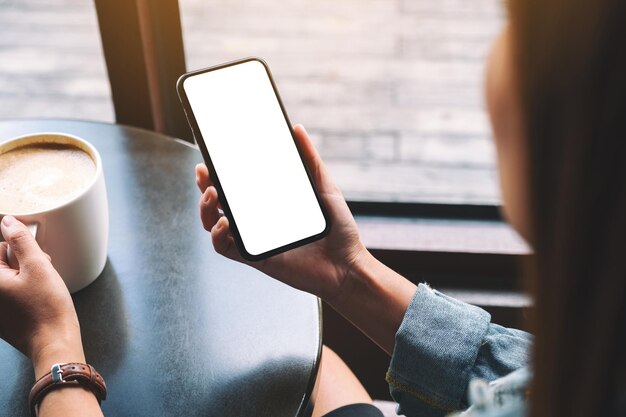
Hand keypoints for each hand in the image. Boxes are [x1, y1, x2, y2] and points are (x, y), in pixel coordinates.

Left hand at [0, 216, 84, 377]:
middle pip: (3, 263)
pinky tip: (40, 296)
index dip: (19, 247)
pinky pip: (12, 293)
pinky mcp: (3, 318)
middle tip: (43, 270)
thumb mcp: (37, 266)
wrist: (54, 342)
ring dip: (27, 275)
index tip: (34, 255)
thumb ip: (21, 240)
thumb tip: (8, 221)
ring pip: (10, 277)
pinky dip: (26, 290)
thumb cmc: (47, 309)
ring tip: (44, 285)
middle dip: (24, 260)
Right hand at [195, 124, 368, 302]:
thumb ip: (310, 160)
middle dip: (204, 186)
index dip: (217, 173)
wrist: (348, 265)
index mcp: (268, 203)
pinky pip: (225, 248)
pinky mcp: (255, 258)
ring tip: (213, 194)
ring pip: (214, 224)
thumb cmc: (339, 230)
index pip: (236, 186)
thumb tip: (297, 129)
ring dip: (206, 209)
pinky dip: (218, 235)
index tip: (209, 158)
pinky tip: (226, 222)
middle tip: (204, 172)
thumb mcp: (324, 187)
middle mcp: (257, 221)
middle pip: (219, 203)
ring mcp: (254, 239)